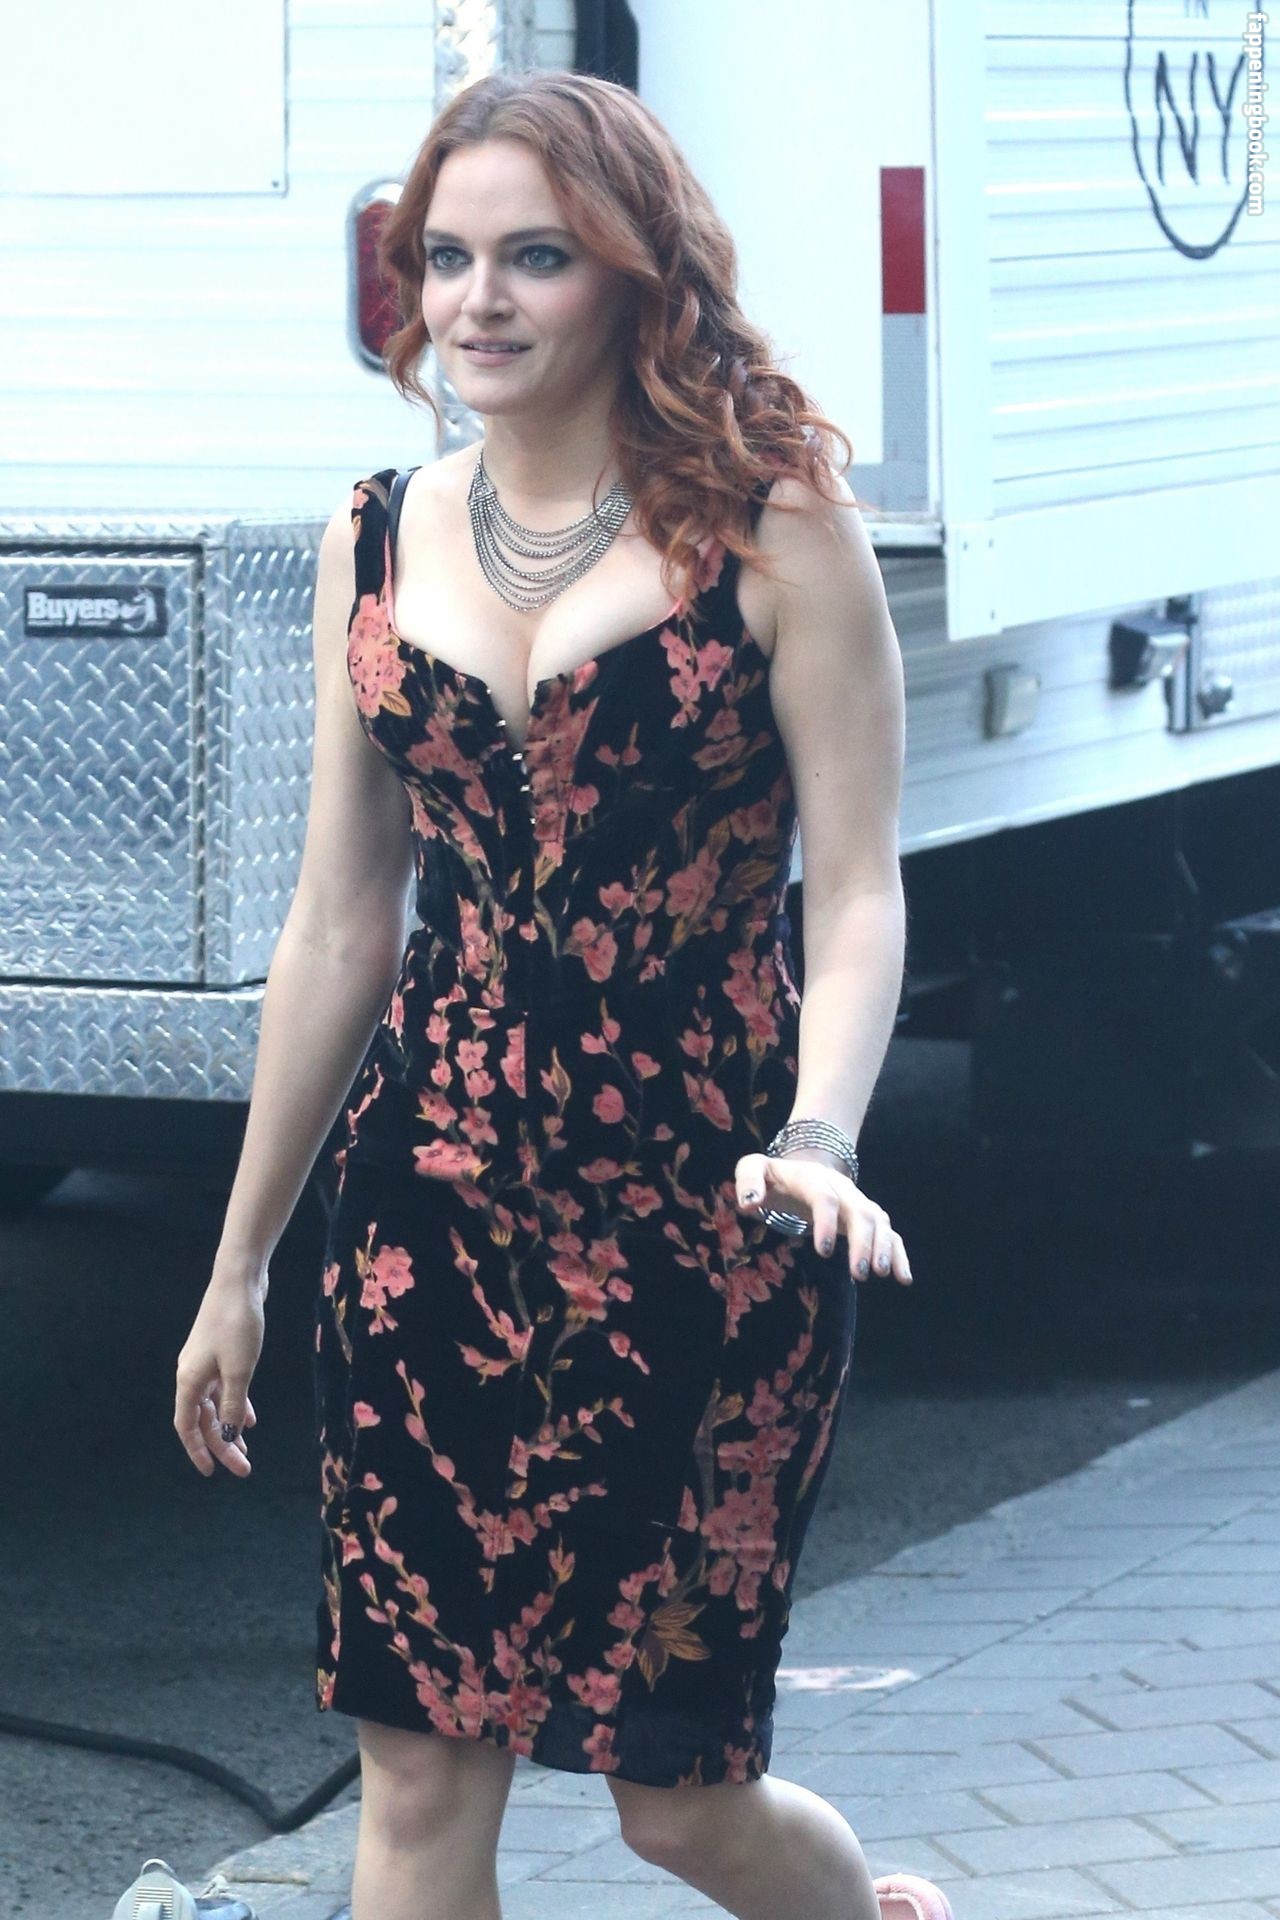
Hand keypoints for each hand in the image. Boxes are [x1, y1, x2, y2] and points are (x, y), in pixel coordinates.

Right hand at [173, 1271, 265, 1477]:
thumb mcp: (239, 1370)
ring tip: (246, 1448)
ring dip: (229, 1427)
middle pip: (204, 1420)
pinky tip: (249, 1417)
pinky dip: (235, 1403)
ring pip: (215, 1405)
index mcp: (189, 1381)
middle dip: (222, 1445)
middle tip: (243, 1467)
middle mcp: (192, 1374)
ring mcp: (205, 1363)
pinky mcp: (220, 1353)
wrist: (239, 1281)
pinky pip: (224, 1388)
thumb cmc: (237, 1324)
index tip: (211, 1472)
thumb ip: (232, 1404)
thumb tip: (228, 1436)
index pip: (187, 1426)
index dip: (198, 1451)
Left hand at [734, 1148, 912, 1284]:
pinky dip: (899, 1253)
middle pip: (861, 1212)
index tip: (823, 1251)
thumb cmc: (775, 1176)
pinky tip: (903, 1278)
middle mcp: (842, 1189)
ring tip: (881, 1274)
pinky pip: (889, 1232)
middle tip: (859, 1274)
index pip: (825, 1198)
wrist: (804, 1164)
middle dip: (863, 1243)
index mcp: (813, 1180)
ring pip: (879, 1221)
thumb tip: (749, 1203)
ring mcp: (858, 1202)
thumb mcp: (754, 1168)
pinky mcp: (867, 1216)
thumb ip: (748, 1180)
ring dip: (884, 1247)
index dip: (827, 1222)